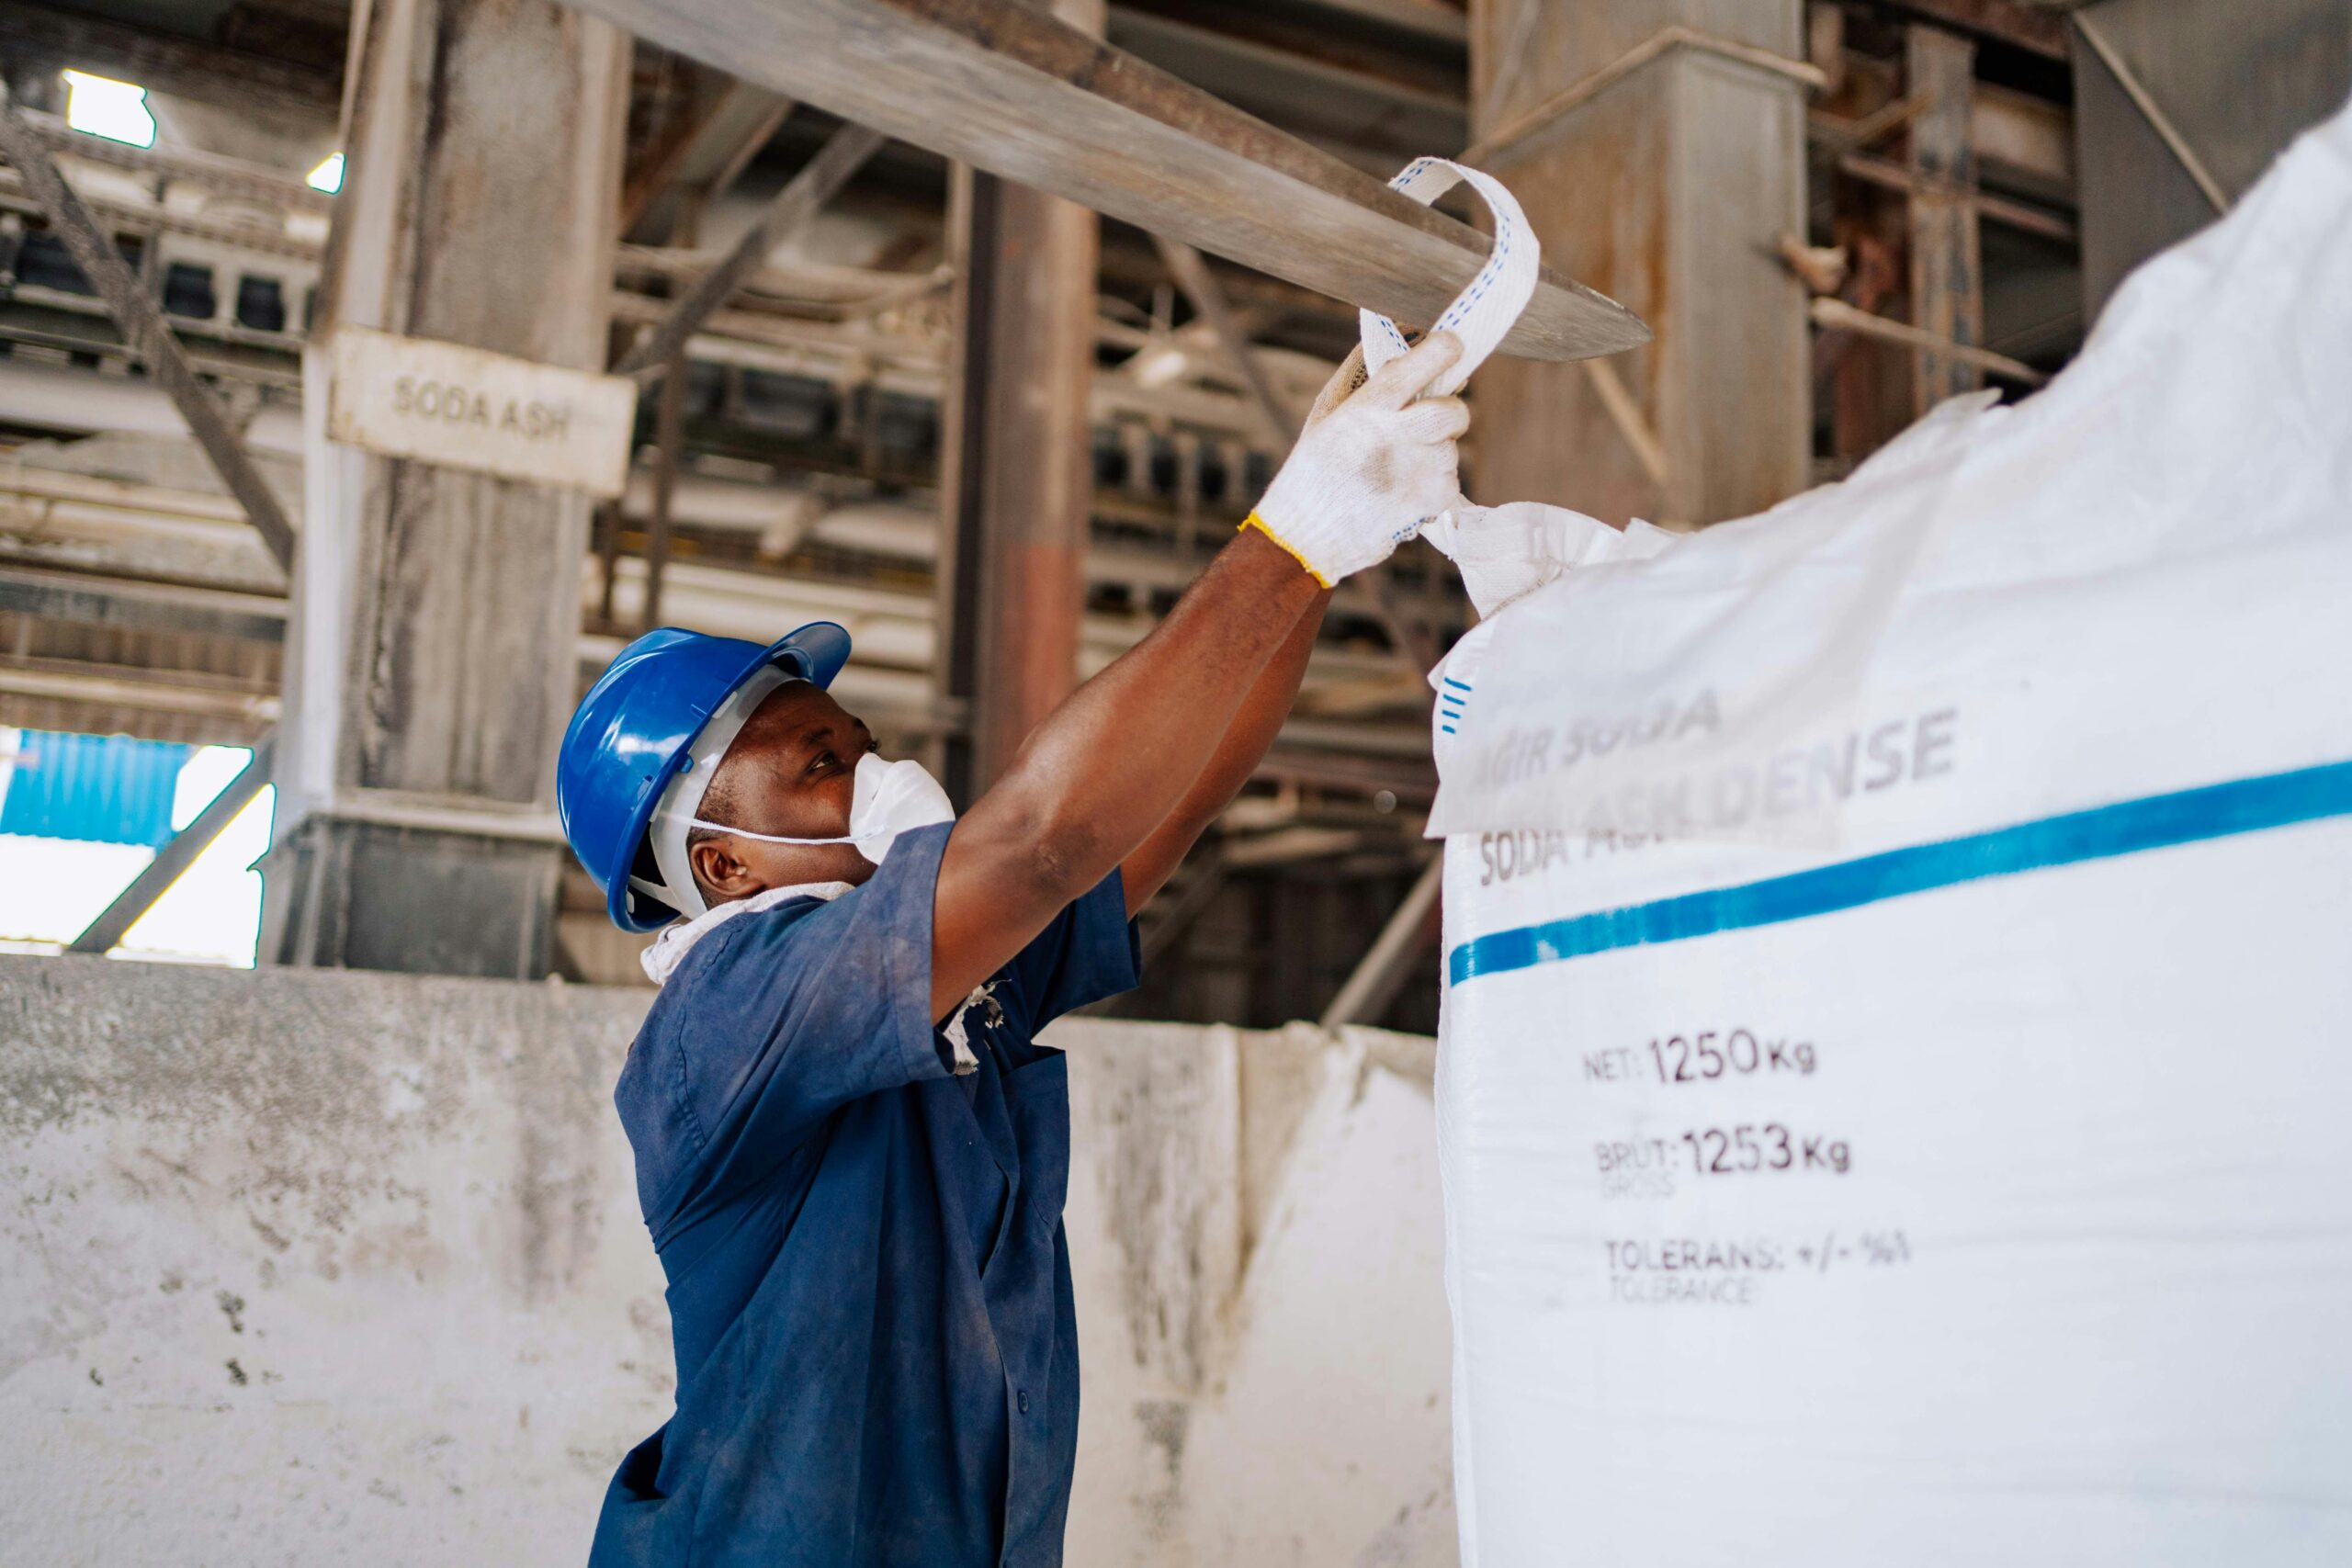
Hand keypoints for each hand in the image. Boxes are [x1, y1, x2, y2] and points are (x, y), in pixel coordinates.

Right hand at [1246, 332, 1469, 585]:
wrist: (1304, 537)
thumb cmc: (1313, 469)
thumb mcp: (1325, 412)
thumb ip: (1362, 373)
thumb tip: (1401, 337)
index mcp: (1369, 408)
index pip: (1424, 363)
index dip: (1446, 348)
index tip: (1451, 345)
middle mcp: (1398, 437)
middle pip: (1455, 411)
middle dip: (1450, 411)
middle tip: (1430, 418)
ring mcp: (1419, 472)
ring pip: (1451, 448)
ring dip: (1433, 451)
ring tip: (1398, 466)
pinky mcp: (1431, 503)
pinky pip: (1450, 480)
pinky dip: (1432, 482)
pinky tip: (1402, 489)